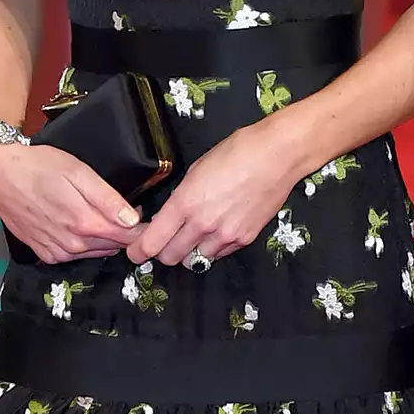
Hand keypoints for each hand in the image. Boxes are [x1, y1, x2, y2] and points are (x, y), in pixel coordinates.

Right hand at [0, 143, 143, 264]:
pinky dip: (87, 246)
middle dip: (128, 234)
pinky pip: (75, 256)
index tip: (153, 218)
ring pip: (96, 252)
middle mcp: (72, 244)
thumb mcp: (78, 172)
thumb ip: (107, 198)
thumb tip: (133, 220)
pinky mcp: (44, 254)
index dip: (143, 229)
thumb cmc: (40, 166)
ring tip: (112, 219)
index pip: (128, 237)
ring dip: (108, 240)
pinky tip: (85, 228)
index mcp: (84, 223)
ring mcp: (56, 252)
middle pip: (113, 246)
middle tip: (134, 214)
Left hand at [129, 121, 300, 267]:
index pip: (151, 243)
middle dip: (162, 251)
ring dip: (188, 252)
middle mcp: (203, 224)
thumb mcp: (197, 169)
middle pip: (169, 258)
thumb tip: (172, 215)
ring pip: (193, 261)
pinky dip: (211, 248)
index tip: (135, 251)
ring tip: (194, 234)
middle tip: (165, 239)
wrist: (278, 154)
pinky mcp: (244, 239)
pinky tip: (217, 230)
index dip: (137, 251)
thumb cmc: (238, 151)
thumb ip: (182, 197)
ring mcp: (225, 235)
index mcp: (186, 202)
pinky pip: (218, 254)